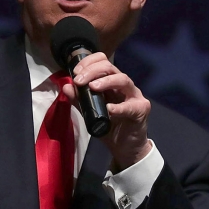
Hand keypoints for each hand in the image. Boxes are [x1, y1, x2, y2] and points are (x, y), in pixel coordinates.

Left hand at [62, 52, 151, 171]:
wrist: (125, 147)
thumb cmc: (110, 127)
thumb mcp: (90, 113)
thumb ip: (79, 100)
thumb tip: (67, 87)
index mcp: (111, 82)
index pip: (102, 62)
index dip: (89, 62)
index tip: (75, 72)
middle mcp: (123, 85)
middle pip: (110, 68)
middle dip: (92, 71)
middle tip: (79, 80)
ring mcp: (134, 95)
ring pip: (123, 79)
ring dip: (106, 81)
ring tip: (93, 87)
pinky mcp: (141, 109)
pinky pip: (130, 105)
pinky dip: (119, 107)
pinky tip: (109, 109)